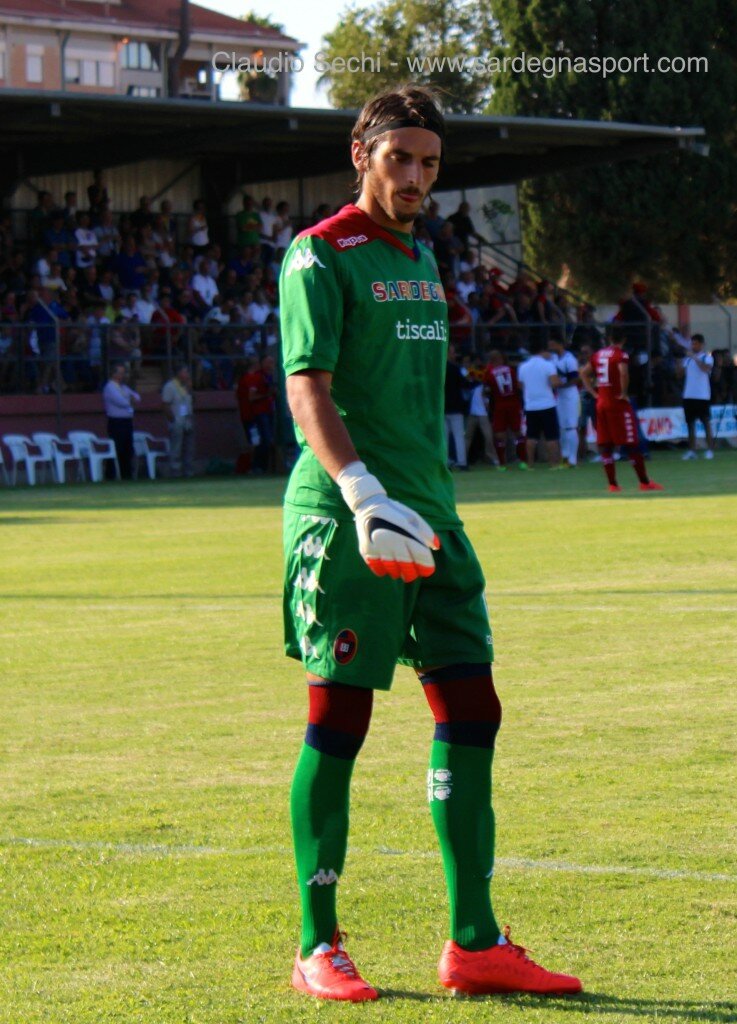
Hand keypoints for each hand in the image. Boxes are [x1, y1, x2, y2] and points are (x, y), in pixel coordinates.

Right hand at [337, 461, 439, 582]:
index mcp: (406, 532)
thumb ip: (426, 532)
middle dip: (412, 573)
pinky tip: (386, 568)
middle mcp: (392, 541)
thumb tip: (437, 547)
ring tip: (399, 571)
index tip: (428, 570)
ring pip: (392, 570)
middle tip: (412, 574)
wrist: (369, 505)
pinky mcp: (366, 550)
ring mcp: (378, 547)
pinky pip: (377, 568)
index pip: (421, 556)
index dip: (426, 566)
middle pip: (407, 566)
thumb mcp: (413, 517)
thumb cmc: (395, 513)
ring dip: (398, 573)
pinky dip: (383, 571)